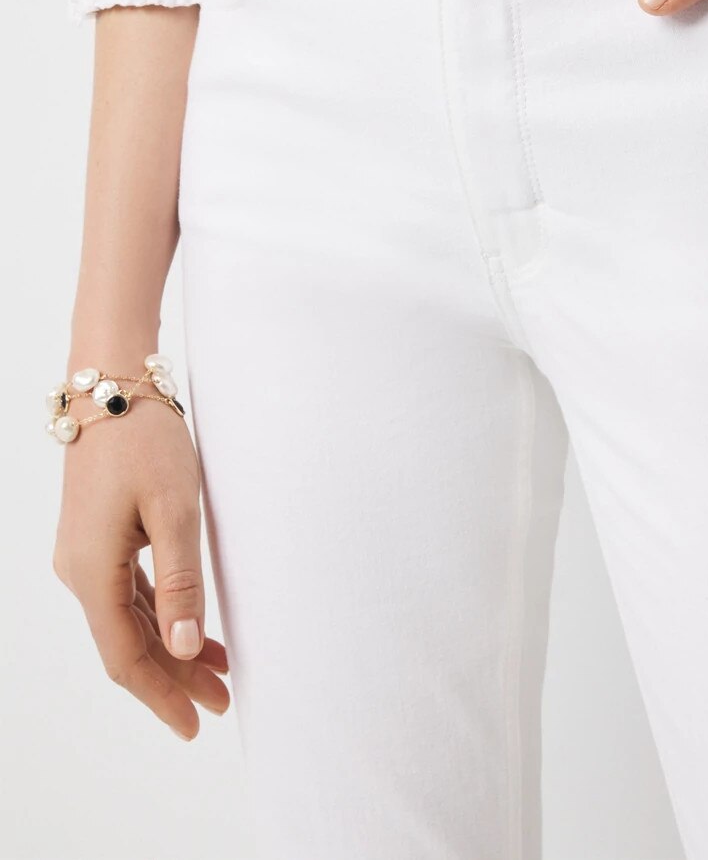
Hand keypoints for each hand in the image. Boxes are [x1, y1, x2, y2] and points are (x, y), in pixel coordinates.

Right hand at [52, 392, 229, 741]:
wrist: (112, 386)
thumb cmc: (145, 441)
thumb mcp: (175, 511)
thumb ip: (181, 582)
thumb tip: (183, 647)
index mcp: (93, 572)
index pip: (125, 656)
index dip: (161, 696)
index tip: (195, 724)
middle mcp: (81, 571)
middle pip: (127, 644)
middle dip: (174, 679)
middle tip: (223, 704)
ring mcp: (88, 555)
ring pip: (129, 621)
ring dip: (172, 649)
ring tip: (220, 673)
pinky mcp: (100, 538)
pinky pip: (129, 594)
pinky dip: (162, 616)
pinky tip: (193, 628)